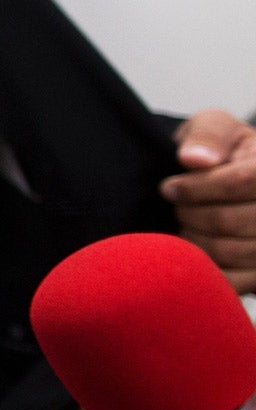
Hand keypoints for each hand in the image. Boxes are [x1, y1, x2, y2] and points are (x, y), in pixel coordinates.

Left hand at [162, 109, 255, 291]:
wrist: (234, 183)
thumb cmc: (222, 154)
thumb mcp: (215, 128)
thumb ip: (208, 133)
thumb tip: (194, 159)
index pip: (240, 181)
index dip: (197, 188)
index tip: (169, 188)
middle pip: (230, 220)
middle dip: (190, 214)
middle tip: (178, 209)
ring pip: (230, 252)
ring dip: (194, 240)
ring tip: (188, 226)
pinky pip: (233, 281)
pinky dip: (206, 269)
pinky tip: (200, 252)